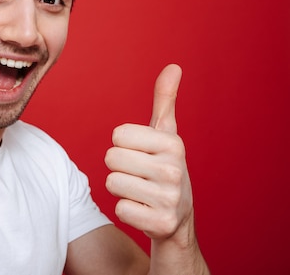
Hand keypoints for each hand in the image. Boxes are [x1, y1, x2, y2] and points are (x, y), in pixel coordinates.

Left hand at [105, 64, 192, 239]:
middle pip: (111, 158)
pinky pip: (119, 209)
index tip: (142, 154)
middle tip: (141, 176)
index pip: (117, 134)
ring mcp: (170, 198)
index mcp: (173, 143)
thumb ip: (165, 100)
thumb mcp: (166, 135)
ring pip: (111, 183)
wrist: (178, 220)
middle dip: (120, 167)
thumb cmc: (164, 168)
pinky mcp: (161, 223)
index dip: (124, 145)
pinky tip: (145, 211)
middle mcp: (174, 169)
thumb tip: (173, 66)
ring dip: (122, 189)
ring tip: (142, 192)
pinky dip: (127, 210)